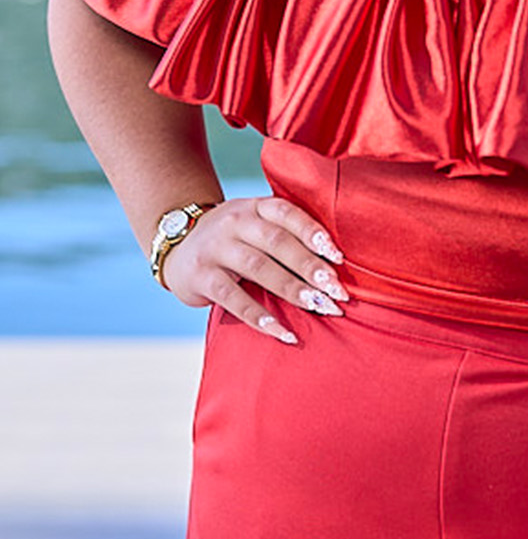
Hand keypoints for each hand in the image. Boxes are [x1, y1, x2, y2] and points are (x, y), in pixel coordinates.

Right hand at [160, 196, 348, 344]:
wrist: (176, 245)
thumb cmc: (232, 239)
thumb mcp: (253, 224)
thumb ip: (284, 234)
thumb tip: (335, 265)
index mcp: (254, 206)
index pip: (287, 213)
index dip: (314, 233)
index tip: (340, 258)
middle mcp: (235, 222)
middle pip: (278, 242)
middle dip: (311, 268)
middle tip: (337, 291)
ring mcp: (216, 248)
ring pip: (259, 268)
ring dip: (293, 289)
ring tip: (319, 307)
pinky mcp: (201, 276)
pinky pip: (234, 298)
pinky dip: (260, 316)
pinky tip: (282, 331)